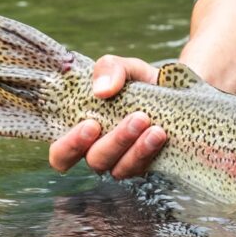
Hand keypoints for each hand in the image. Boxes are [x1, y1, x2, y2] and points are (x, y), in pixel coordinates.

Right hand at [48, 55, 166, 178]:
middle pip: (95, 160)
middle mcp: (100, 152)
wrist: (175, 90)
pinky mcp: (146, 166)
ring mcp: (123, 162)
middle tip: (136, 119)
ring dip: (135, 148)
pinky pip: (143, 167)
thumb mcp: (124, 67)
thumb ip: (109, 69)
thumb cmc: (139, 82)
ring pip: (120, 168)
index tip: (90, 124)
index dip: (68, 147)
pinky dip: (150, 150)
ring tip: (153, 126)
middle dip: (114, 142)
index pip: (61, 154)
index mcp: (82, 132)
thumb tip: (101, 91)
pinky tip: (160, 133)